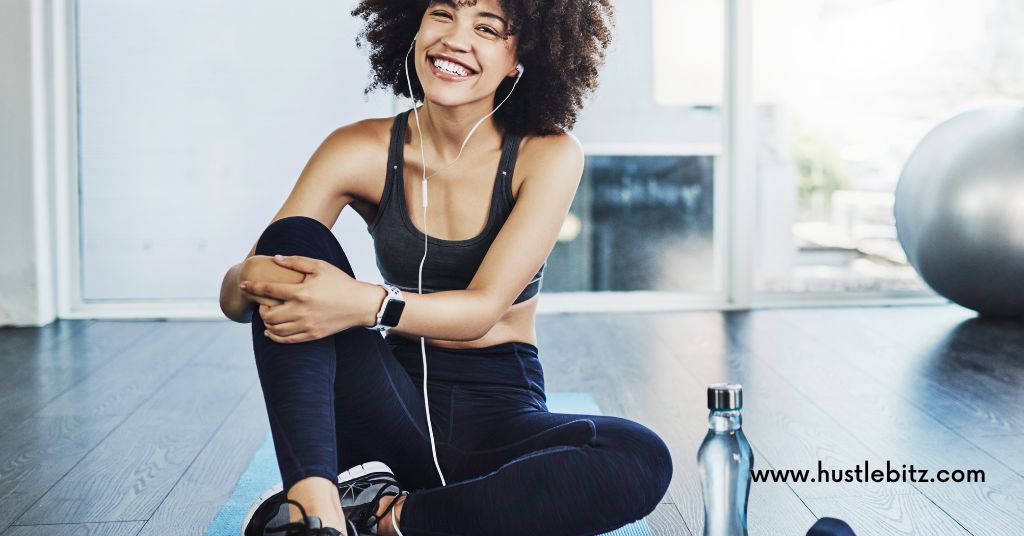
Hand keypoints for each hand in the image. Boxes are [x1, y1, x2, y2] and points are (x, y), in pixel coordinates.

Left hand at [240, 255, 384, 343]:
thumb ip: (296, 261)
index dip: (253, 287)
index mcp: (302, 292)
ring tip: (268, 316)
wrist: (360, 304)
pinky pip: (287, 340)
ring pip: (275, 330)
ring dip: (266, 323)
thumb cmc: (340, 282)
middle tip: (262, 304)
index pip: (269, 289)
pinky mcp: (312, 335)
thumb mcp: (320, 266)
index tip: (243, 285)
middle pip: (268, 315)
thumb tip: (274, 258)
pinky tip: (271, 331)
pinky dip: (275, 336)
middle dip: (260, 309)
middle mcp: (302, 311)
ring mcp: (307, 325)